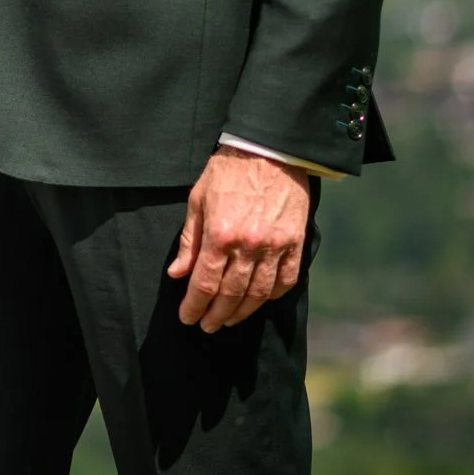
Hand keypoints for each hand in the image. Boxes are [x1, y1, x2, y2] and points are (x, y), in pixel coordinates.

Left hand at [169, 149, 311, 332]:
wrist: (270, 148)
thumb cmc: (228, 170)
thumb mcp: (198, 199)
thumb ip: (189, 240)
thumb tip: (178, 274)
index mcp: (220, 234)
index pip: (205, 283)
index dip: (194, 305)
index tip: (187, 318)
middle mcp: (249, 245)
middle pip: (231, 294)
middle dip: (216, 315)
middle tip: (207, 326)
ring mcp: (275, 245)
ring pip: (259, 293)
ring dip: (242, 312)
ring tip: (229, 320)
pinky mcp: (295, 242)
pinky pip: (287, 279)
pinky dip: (273, 295)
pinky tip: (261, 301)